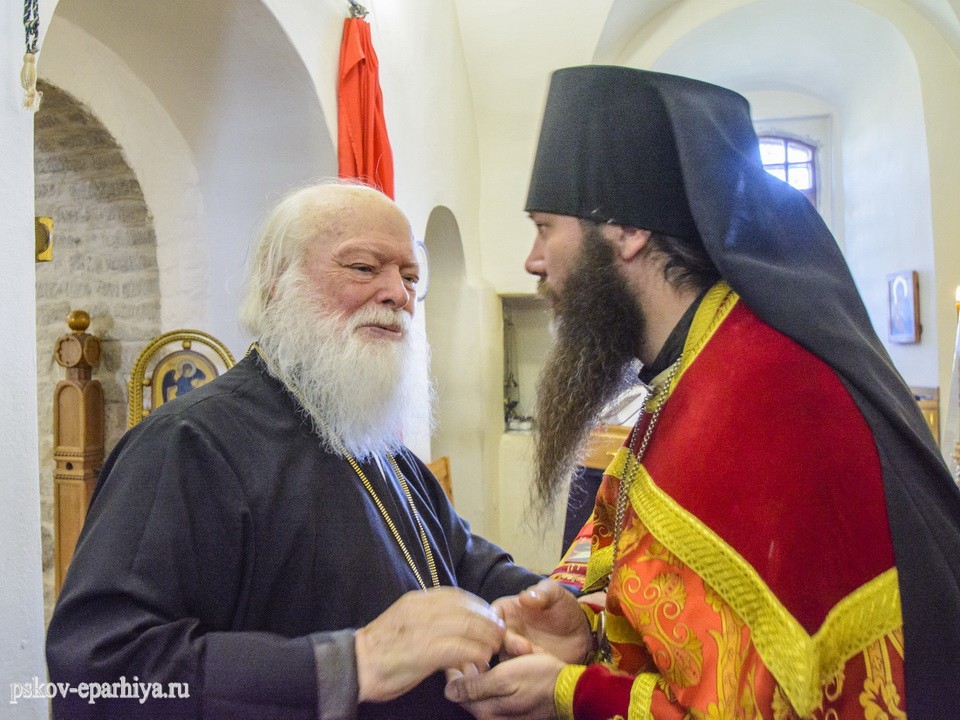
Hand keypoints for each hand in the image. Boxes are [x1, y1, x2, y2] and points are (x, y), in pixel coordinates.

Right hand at [355, 588, 504, 702]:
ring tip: (492, 649)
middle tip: (498, 635)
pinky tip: (480, 661)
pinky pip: (460, 648)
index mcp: (417, 600)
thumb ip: (428, 619)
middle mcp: (422, 609)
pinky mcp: (425, 651)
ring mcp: (424, 629)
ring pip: (468, 626)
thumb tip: (454, 627)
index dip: (479, 606)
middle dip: (488, 622)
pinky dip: (475, 654)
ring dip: (485, 638)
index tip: (489, 618)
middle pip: (467, 609)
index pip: (458, 596)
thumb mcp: (405, 621)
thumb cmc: (380, 649)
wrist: (355, 665)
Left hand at [445, 653, 563, 719]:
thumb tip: (448, 691)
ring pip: (483, 686)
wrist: (571, 689)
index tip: (456, 650)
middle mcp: (491, 715)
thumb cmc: (540, 678)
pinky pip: (497, 689)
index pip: (455, 689)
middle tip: (476, 647)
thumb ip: (475, 686)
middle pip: (468, 688)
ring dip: (484, 668)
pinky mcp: (514, 707)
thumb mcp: (505, 678)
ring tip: (493, 652)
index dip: (453, 667)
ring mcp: (503, 712)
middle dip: (470, 666)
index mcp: (485, 710)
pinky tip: (506, 661)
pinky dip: (498, 674)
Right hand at [493, 579, 592, 662]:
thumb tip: (525, 597)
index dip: (492, 623)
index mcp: (507, 610)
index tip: (503, 630)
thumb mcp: (556, 594)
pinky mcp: (524, 666)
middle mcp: (507, 630)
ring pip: (504, 657)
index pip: (490, 615)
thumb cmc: (565, 608)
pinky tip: (544, 664)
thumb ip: (543, 592)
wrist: (582, 633)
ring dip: (518, 659)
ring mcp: (514, 650)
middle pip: (493, 639)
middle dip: (508, 644)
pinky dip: (527, 670)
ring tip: (540, 656)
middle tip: (526, 648)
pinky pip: (517, 671)